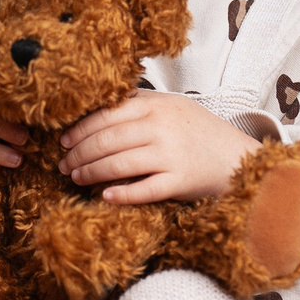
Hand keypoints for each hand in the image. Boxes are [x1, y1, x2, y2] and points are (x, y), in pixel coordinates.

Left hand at [58, 92, 256, 203]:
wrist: (236, 157)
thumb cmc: (199, 132)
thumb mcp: (172, 106)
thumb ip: (139, 103)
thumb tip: (96, 107)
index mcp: (155, 105)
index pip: (105, 115)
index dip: (79, 130)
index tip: (63, 141)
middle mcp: (161, 127)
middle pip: (106, 140)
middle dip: (78, 154)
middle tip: (64, 164)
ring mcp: (170, 154)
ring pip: (118, 164)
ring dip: (91, 173)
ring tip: (76, 178)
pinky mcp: (179, 181)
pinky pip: (143, 190)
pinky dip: (121, 194)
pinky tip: (105, 196)